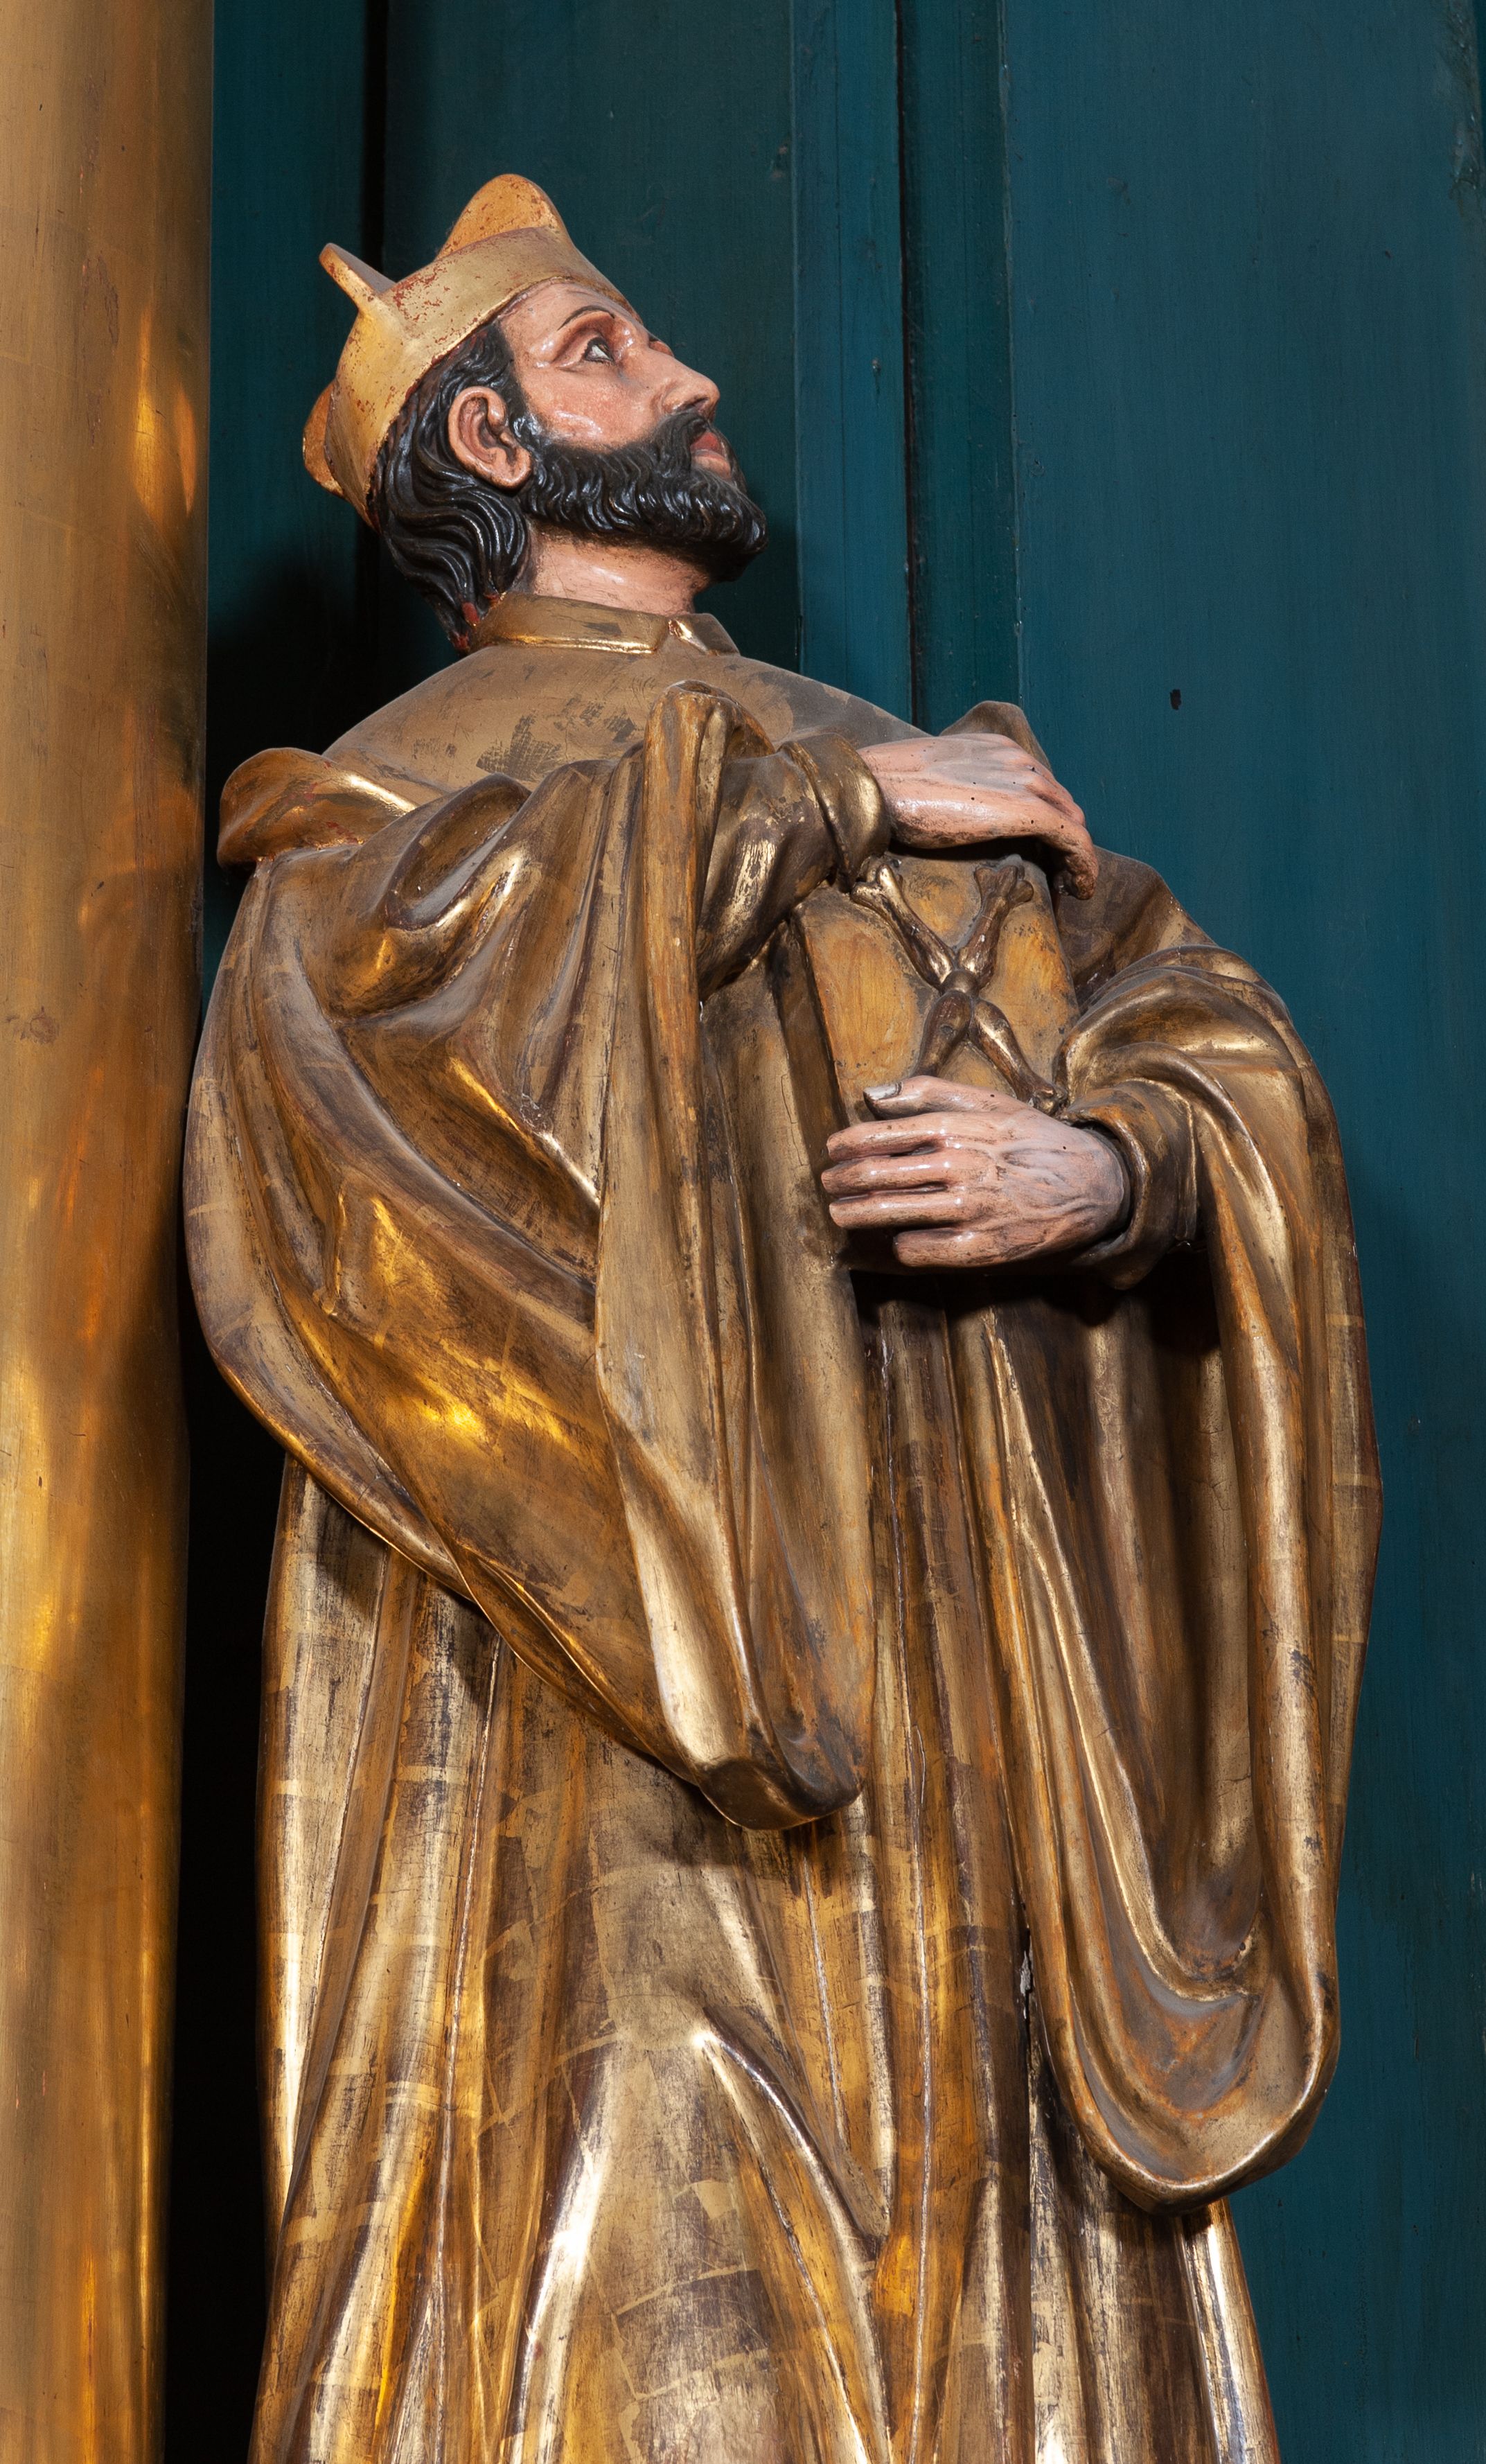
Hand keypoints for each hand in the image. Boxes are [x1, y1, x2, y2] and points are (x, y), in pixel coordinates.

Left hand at [820, 1076, 1127, 1267]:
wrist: (1092, 1185)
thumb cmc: (1034, 1140)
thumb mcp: (990, 1101)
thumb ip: (930, 1091)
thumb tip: (875, 1093)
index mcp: (958, 1128)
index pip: (884, 1134)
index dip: (849, 1144)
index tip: (832, 1151)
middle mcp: (960, 1167)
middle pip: (879, 1176)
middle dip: (843, 1182)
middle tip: (828, 1185)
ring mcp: (970, 1210)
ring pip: (891, 1215)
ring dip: (856, 1215)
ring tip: (840, 1214)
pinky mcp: (981, 1248)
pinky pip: (920, 1250)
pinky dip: (901, 1245)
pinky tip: (898, 1239)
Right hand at [859, 734, 1096, 894]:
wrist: (875, 788)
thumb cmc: (889, 787)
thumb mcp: (933, 779)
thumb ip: (956, 788)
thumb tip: (952, 812)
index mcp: (997, 749)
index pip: (1039, 785)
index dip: (1048, 818)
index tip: (1042, 849)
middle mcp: (1018, 760)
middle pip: (1061, 803)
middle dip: (1065, 838)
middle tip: (1059, 874)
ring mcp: (1025, 783)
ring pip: (1072, 822)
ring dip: (1075, 856)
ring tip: (1071, 886)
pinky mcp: (1026, 811)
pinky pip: (1073, 839)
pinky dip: (1084, 864)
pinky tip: (1080, 887)